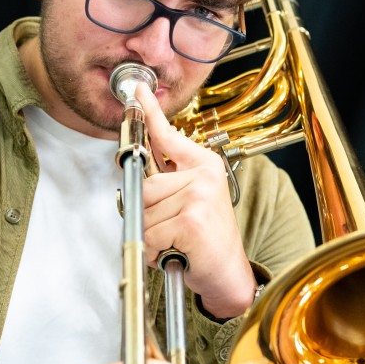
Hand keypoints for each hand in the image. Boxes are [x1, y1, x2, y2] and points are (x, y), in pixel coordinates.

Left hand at [135, 85, 257, 318]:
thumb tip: (135, 168)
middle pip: (144, 187)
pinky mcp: (191, 221)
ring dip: (153, 236)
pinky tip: (178, 253)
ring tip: (177, 242)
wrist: (228, 273)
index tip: (137, 90)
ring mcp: (199, 197)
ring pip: (144, 213)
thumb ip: (168, 182)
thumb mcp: (192, 201)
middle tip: (174, 230)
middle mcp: (204, 176)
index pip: (169, 135)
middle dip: (149, 216)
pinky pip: (149, 234)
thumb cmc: (206, 241)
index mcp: (204, 166)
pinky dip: (156, 251)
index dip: (150, 112)